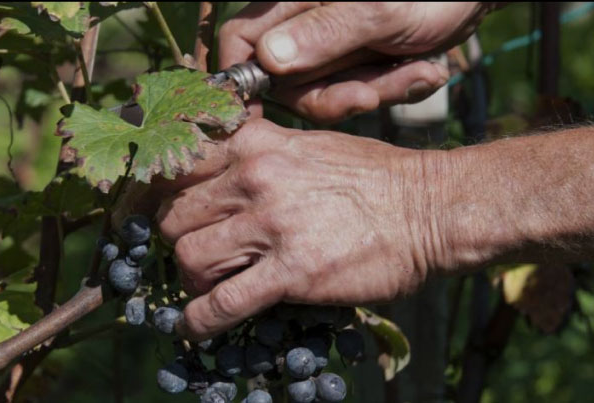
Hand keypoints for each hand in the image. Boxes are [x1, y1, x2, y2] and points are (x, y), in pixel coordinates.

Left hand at [155, 120, 446, 339]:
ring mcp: (272, 226)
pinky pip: (222, 303)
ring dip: (192, 280)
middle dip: (177, 239)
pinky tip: (195, 328)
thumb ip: (263, 153)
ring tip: (210, 287)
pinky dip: (199, 321)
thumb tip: (224, 172)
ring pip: (189, 257)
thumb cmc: (378, 177)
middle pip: (174, 215)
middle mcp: (255, 178)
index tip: (167, 213)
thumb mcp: (312, 145)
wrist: (431, 209)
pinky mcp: (291, 273)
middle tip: (197, 254)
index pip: (178, 163)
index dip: (162, 193)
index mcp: (258, 144)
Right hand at [219, 2, 496, 122]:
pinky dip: (393, 87)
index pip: (240, 39)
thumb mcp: (379, 12)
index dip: (243, 79)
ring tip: (424, 72)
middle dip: (337, 94)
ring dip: (376, 91)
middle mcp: (302, 20)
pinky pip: (357, 89)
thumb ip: (324, 35)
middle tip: (377, 93)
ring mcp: (329, 42)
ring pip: (325, 91)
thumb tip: (268, 60)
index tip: (259, 116)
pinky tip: (428, 71)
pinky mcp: (356, 59)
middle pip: (286, 80)